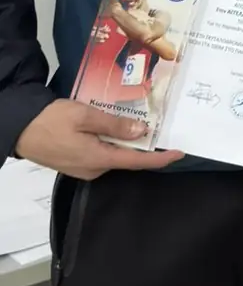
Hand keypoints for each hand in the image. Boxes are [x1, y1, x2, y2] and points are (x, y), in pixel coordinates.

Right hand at [15, 99, 183, 180]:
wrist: (19, 128)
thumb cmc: (51, 120)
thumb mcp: (85, 116)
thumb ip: (115, 125)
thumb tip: (142, 132)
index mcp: (98, 159)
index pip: (137, 163)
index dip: (160, 159)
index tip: (179, 153)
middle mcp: (94, 169)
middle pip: (127, 158)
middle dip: (143, 144)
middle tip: (158, 124)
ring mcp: (84, 168)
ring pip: (114, 155)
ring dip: (126, 141)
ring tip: (138, 121)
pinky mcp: (76, 163)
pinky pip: (101, 153)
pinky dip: (112, 141)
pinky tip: (114, 126)